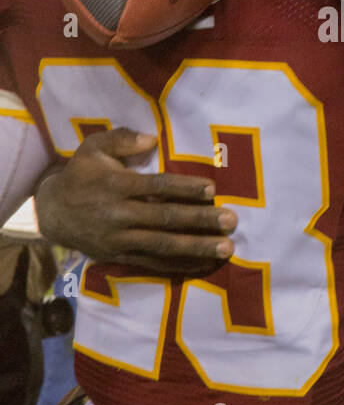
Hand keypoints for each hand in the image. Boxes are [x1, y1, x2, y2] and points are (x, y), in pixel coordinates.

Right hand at [35, 127, 236, 273]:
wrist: (52, 213)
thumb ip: (121, 139)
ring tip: (226, 248)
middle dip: (200, 220)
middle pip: (165, 219)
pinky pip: (153, 264)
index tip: (212, 190)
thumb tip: (152, 139)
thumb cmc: (80, 175)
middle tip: (231, 221)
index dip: (185, 188)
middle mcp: (119, 214)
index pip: (156, 187)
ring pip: (162, 245)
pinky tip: (204, 264)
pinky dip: (179, 265)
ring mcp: (120, 240)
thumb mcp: (93, 148)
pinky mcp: (120, 257)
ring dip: (196, 247)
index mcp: (116, 185)